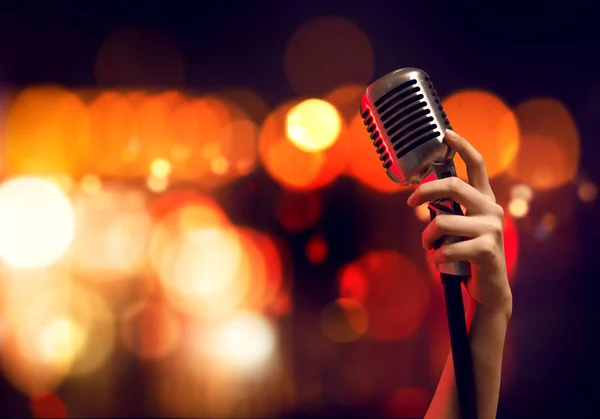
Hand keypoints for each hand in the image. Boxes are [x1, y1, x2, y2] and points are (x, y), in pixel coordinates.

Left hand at [407, 129, 511, 314]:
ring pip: (443, 221)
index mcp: (484, 200)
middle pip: (453, 185)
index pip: (476, 165)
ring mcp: (492, 229)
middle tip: (411, 202)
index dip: (462, 147)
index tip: (446, 133)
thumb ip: (450, 210)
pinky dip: (436, 256)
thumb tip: (422, 198)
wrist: (490, 287)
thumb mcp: (461, 227)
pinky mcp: (488, 250)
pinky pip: (449, 248)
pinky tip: (437, 261)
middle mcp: (491, 209)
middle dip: (426, 191)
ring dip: (427, 236)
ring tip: (429, 246)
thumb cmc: (469, 253)